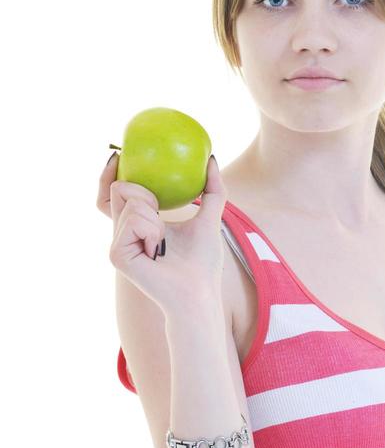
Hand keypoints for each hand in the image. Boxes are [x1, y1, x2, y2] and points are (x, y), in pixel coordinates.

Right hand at [97, 152, 226, 313]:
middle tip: (161, 221)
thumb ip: (211, 189)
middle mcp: (123, 232)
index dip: (110, 173)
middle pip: (120, 188)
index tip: (118, 155)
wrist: (199, 292)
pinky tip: (157, 252)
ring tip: (163, 245)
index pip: (117, 192)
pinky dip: (153, 230)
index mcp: (139, 224)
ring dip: (156, 219)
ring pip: (130, 200)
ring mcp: (117, 243)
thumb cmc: (204, 262)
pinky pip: (134, 218)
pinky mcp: (116, 253)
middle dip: (147, 197)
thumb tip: (211, 159)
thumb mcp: (210, 217)